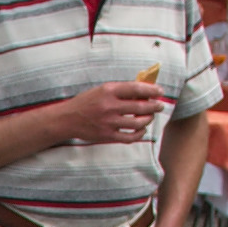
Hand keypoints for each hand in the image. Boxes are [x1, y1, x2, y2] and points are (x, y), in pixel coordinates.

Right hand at [43, 76, 168, 146]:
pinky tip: (141, 130)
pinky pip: (130, 137)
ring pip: (138, 123)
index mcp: (108, 91)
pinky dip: (139, 134)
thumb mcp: (102, 90)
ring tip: (150, 117)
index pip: (136, 89)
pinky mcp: (107, 136)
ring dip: (148, 119)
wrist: (68, 119)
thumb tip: (143, 91)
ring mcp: (109, 122)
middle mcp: (109, 106)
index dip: (151, 90)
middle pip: (140, 107)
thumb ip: (120, 90)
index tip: (160, 91)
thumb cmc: (86, 102)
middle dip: (154, 106)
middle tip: (160, 105)